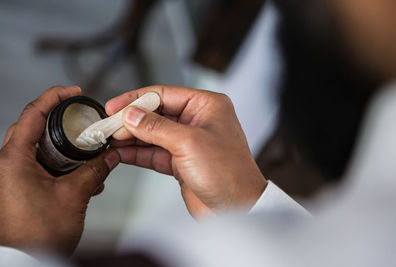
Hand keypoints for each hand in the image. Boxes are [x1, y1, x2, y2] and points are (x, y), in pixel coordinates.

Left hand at [0, 86, 119, 254]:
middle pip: (34, 128)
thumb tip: (110, 157)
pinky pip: (39, 167)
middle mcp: (7, 165)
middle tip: (80, 122)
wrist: (27, 263)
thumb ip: (94, 170)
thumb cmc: (37, 236)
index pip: (34, 113)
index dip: (55, 97)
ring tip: (86, 157)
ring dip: (63, 150)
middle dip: (60, 124)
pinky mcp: (18, 188)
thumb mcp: (73, 196)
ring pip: (38, 149)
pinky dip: (60, 167)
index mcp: (13, 159)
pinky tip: (81, 178)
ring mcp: (11, 177)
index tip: (74, 93)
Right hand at [106, 85, 266, 218]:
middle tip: (107, 126)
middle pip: (155, 114)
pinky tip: (120, 153)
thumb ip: (156, 127)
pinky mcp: (181, 162)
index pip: (163, 94)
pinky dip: (137, 153)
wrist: (237, 207)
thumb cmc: (228, 172)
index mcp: (206, 105)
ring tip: (109, 139)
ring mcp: (188, 142)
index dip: (136, 99)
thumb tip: (131, 115)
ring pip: (152, 134)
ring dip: (130, 137)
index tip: (114, 106)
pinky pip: (154, 153)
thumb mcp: (189, 143)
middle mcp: (197, 121)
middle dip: (130, 120)